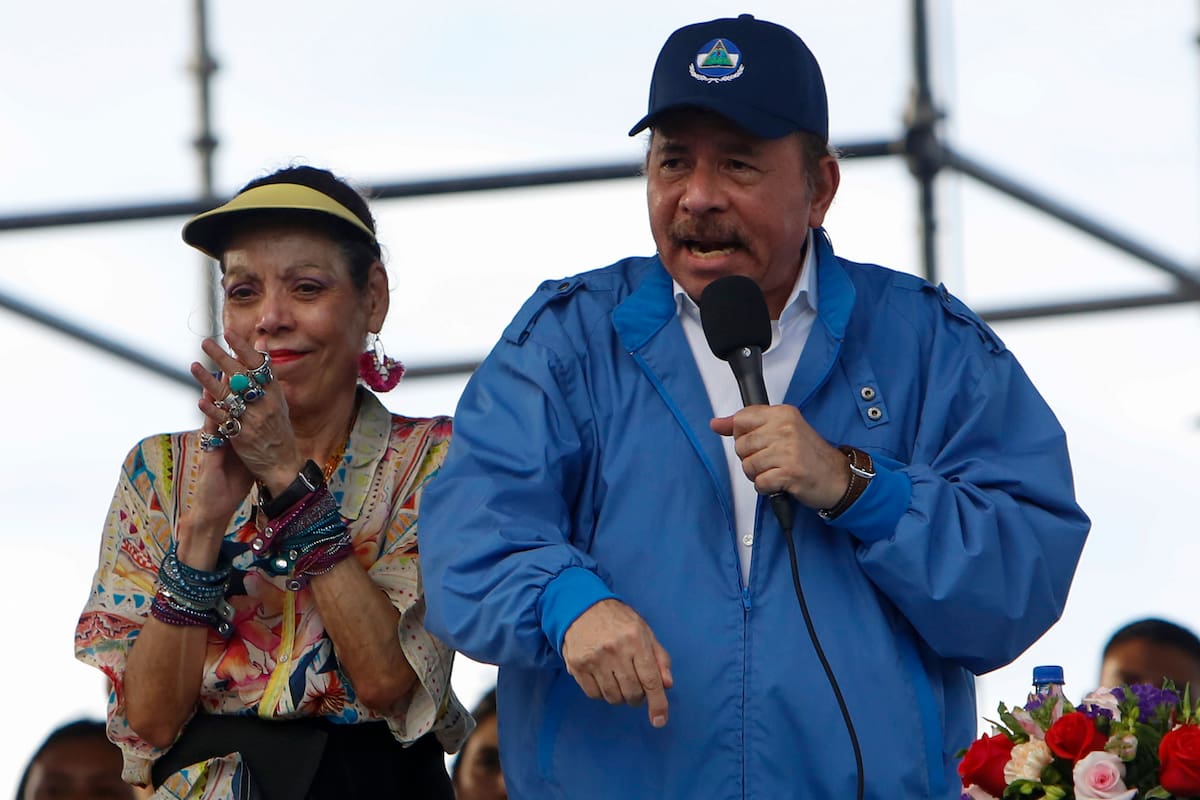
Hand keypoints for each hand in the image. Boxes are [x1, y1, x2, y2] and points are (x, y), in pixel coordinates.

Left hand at [190, 332, 302, 493]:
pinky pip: (224, 419)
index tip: (229, 333)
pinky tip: (200, 399)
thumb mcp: (278, 400)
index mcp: (275, 392)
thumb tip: (260, 345)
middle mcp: (266, 403)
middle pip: (241, 375)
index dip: (243, 348)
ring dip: (208, 380)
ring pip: (228, 396)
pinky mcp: (242, 435)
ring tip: (193, 366)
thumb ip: (266, 374)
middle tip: (205, 343)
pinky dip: (212, 409)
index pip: (259, 364)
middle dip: (222, 357)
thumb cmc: (278, 429)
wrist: (282, 463)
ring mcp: (254, 419)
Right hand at [561, 599, 672, 727]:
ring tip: (618, 680)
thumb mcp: (644, 631)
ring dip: (619, 696)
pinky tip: (602, 678)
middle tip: (635, 686)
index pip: (650, 679)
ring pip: (613, 697)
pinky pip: (594, 694)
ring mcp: (594, 659)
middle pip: (632, 693)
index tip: (659, 721)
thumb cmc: (618, 620)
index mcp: (635, 640)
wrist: (581, 606)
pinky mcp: (576, 665)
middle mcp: (614, 650)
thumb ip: (659, 657)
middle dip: (637, 697)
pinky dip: (602, 693)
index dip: (657, 703)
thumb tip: (667, 685)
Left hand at [710, 405, 848, 509]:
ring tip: (776, 472)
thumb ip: (748, 425)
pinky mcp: (790, 472)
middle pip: (741, 445)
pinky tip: (779, 482)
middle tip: (771, 461)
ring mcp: (788, 450)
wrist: (839, 478)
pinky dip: (766, 488)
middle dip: (750, 459)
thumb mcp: (781, 431)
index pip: (741, 419)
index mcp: (783, 414)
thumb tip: (716, 424)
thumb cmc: (810, 455)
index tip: (754, 443)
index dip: (742, 435)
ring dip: (759, 475)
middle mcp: (785, 429)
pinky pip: (759, 483)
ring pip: (748, 465)